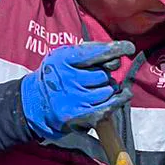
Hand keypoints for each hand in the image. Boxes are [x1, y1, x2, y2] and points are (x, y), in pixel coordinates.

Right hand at [18, 40, 134, 138]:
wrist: (35, 103)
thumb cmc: (57, 76)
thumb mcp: (64, 58)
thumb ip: (89, 53)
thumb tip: (116, 58)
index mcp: (62, 60)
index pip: (93, 53)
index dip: (114, 49)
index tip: (129, 47)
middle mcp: (66, 79)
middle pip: (104, 75)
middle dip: (106, 75)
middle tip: (97, 78)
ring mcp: (72, 99)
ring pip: (108, 91)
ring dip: (109, 90)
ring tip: (98, 90)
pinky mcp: (77, 116)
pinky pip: (107, 107)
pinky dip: (117, 101)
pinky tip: (123, 96)